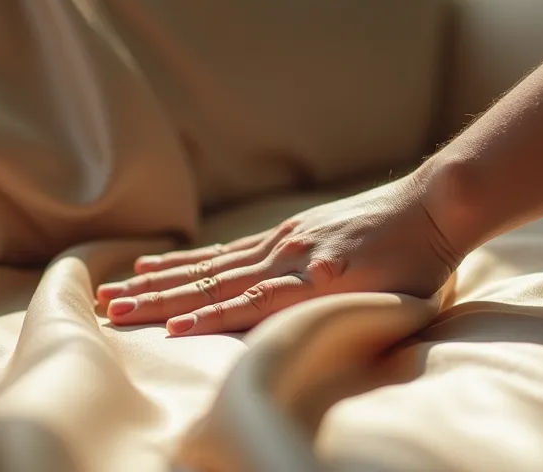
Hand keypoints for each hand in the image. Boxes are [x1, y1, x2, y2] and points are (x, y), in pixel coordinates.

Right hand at [95, 175, 462, 335]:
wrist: (431, 206)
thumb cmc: (420, 266)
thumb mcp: (396, 303)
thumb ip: (349, 318)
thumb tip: (311, 337)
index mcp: (316, 279)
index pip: (251, 302)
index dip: (210, 318)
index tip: (169, 328)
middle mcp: (289, 258)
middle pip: (214, 283)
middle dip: (159, 299)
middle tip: (111, 310)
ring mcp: (280, 243)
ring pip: (209, 266)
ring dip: (159, 280)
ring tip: (116, 289)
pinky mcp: (280, 233)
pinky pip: (224, 250)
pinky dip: (186, 259)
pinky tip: (153, 263)